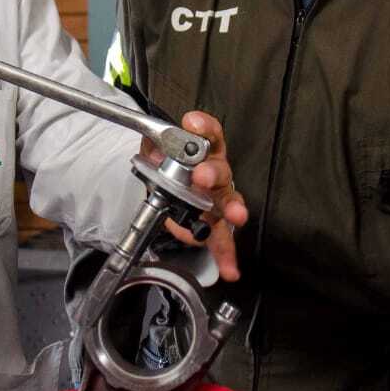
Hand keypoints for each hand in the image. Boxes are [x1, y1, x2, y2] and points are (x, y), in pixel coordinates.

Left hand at [141, 110, 247, 281]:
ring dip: (231, 208)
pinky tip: (230, 268)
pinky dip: (226, 254)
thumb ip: (155, 145)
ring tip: (236, 216)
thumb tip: (153, 148)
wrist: (166, 181)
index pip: (209, 132)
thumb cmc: (169, 161)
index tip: (192, 123)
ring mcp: (218, 197)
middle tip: (202, 176)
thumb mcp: (156, 146)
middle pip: (219, 170)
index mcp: (204, 149)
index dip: (203, 127)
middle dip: (211, 173)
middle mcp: (216, 171)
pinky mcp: (214, 222)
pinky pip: (222, 238)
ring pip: (227, 201)